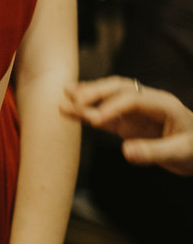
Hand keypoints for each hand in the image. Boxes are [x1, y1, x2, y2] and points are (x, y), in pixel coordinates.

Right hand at [62, 77, 192, 174]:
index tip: (96, 120)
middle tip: (75, 99)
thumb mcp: (179, 154)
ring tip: (64, 95)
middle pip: (119, 89)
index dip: (114, 107)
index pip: (134, 99)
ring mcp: (134, 111)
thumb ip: (153, 152)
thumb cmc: (192, 151)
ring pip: (108, 96)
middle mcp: (147, 102)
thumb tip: (126, 151)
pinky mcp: (125, 121)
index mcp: (164, 105)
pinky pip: (103, 112)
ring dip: (87, 95)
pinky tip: (69, 107)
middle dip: (96, 92)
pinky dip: (86, 110)